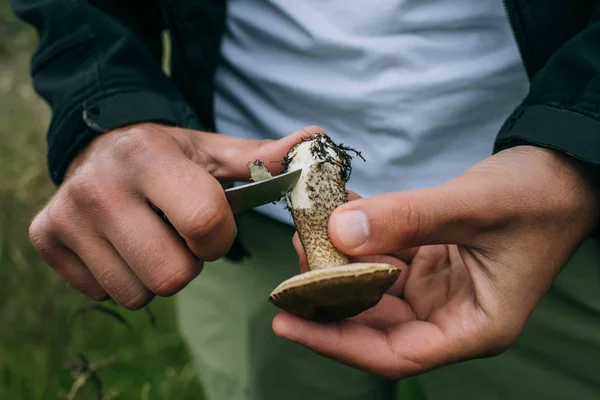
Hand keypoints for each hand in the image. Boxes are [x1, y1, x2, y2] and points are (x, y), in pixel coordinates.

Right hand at [30, 122, 315, 308]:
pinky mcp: (46, 239)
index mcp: (149, 157)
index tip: (210, 224)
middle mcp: (99, 186)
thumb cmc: (170, 157)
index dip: (218, 236)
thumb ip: (264, 158)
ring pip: (139, 293)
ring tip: (151, 236)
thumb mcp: (215, 153)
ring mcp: (67, 215)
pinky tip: (122, 243)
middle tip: (178, 234)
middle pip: (172, 274)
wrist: (101, 148)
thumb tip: (317, 143)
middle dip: (189, 262)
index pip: (205, 225)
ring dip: (157, 273)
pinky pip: (105, 294)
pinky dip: (124, 277)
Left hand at [273, 146, 598, 378]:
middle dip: (330, 295)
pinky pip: (383, 256)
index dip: (337, 342)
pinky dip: (359, 238)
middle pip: (376, 322)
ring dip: (340, 262)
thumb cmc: (538, 198)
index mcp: (474, 326)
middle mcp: (451, 314)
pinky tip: (338, 213)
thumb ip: (408, 219)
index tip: (289, 321)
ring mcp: (438, 288)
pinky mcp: (429, 261)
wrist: (561, 172)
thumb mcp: (474, 207)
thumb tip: (340, 232)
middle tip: (291, 266)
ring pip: (374, 287)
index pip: (395, 353)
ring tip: (308, 231)